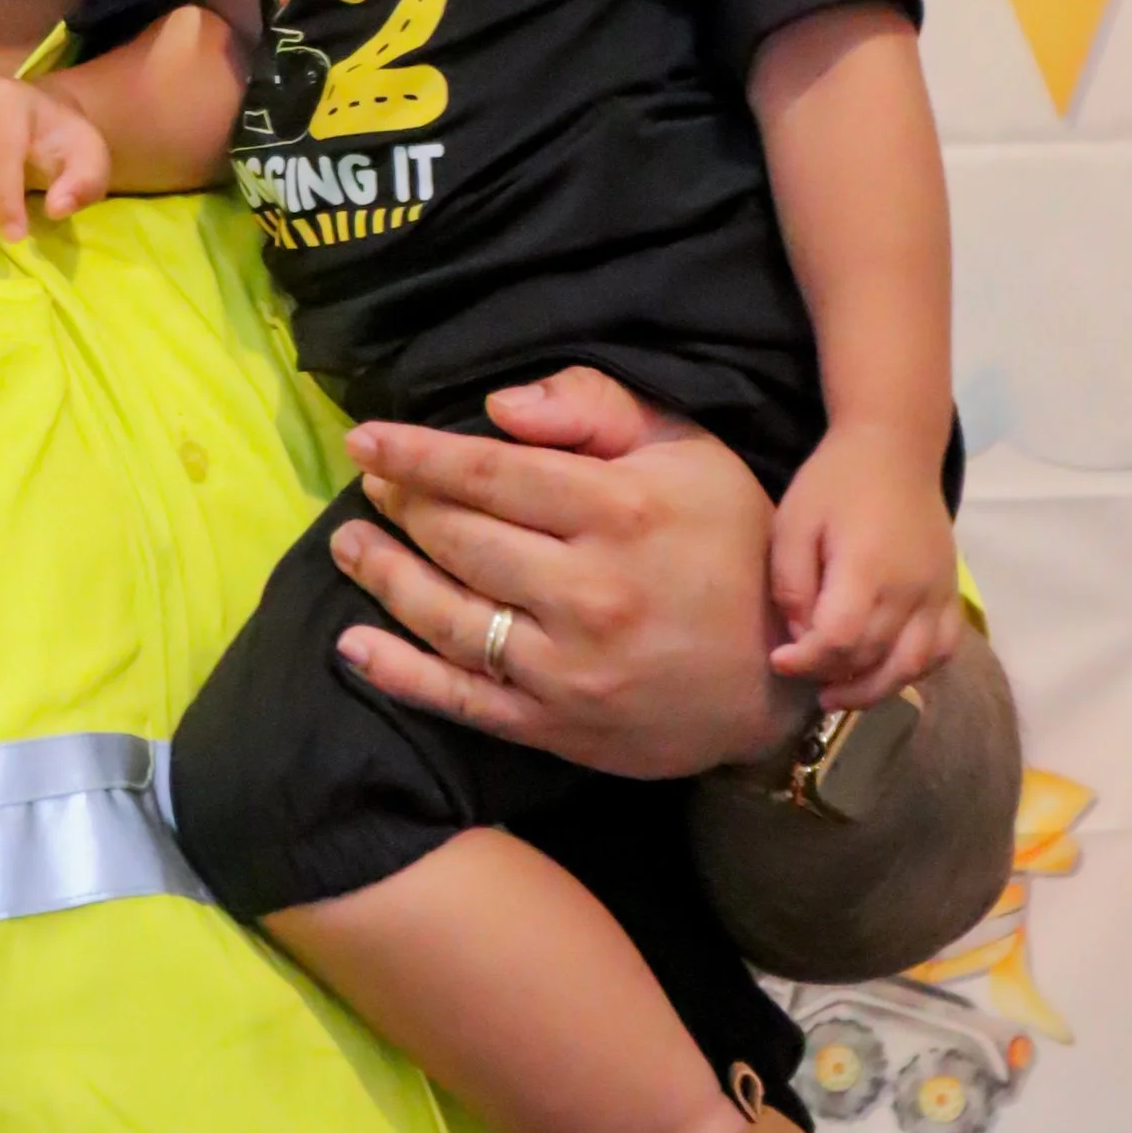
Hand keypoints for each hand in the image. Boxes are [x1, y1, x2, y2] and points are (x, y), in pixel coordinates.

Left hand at [328, 368, 795, 779]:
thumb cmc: (731, 540)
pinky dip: (398, 673)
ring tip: (348, 545)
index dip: (416, 454)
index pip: (490, 474)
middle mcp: (588, 591)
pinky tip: (354, 645)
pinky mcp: (557, 725)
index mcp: (619, 511)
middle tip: (370, 485)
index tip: (365, 439)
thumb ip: (596, 408)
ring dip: (383, 577)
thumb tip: (501, 406)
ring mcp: (568, 667)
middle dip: (402, 505)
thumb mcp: (687, 449)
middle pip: (460, 539)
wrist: (783, 668)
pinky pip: (461, 698)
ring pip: (448, 616)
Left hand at [768, 427, 963, 708]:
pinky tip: (885, 674)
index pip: (840, 639)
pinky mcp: (951, 592)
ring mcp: (938, 593)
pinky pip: (943, 649)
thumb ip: (792, 584)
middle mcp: (911, 588)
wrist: (895, 448)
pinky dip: (916, 671)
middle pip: (873, 658)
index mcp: (867, 567)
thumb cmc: (835, 482)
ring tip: (837, 694)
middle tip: (800, 676)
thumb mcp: (793, 522)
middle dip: (831, 676)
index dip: (807, 661)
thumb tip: (800, 638)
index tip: (779, 660)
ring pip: (913, 665)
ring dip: (874, 689)